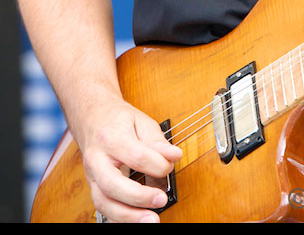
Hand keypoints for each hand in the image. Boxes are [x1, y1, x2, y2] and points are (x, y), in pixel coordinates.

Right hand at [79, 98, 181, 222]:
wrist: (92, 119)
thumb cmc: (119, 120)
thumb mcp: (141, 120)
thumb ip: (157, 140)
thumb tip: (174, 156)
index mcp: (110, 137)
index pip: (135, 156)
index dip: (157, 164)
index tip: (170, 164)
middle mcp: (96, 159)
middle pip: (112, 185)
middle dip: (138, 197)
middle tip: (162, 200)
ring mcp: (91, 176)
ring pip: (104, 202)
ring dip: (128, 216)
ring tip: (151, 220)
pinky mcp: (93, 188)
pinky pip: (103, 208)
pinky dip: (119, 218)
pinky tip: (136, 220)